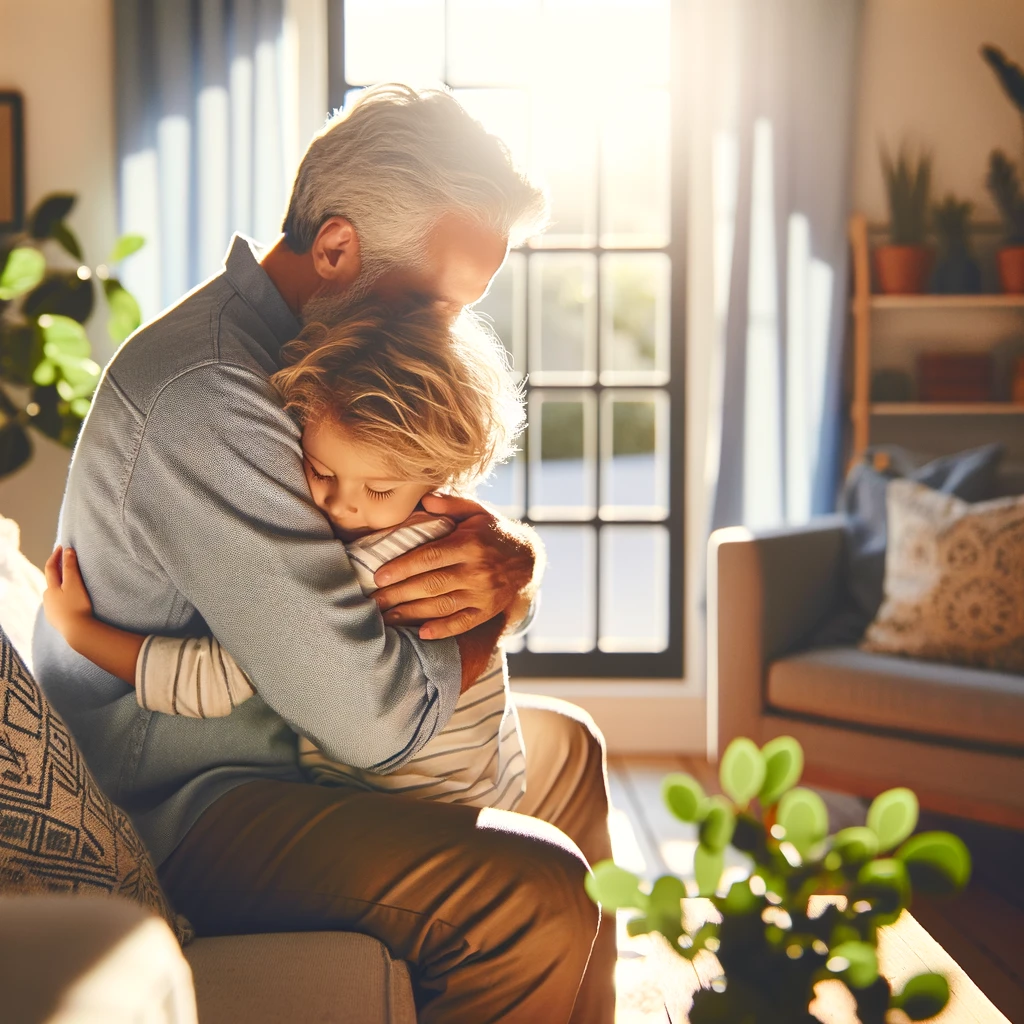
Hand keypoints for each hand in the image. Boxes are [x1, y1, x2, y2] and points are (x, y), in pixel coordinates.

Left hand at [43, 547, 94, 641]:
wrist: (77, 631)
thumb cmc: (77, 606)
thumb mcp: (75, 583)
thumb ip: (70, 566)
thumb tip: (67, 550)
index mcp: (51, 588)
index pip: (51, 567)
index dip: (56, 556)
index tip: (62, 546)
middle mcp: (47, 599)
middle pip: (52, 581)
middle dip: (58, 572)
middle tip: (68, 563)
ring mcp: (51, 611)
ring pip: (55, 595)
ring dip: (61, 587)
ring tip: (72, 585)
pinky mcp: (56, 620)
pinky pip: (59, 606)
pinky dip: (64, 600)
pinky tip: (71, 603)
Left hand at [373, 494, 540, 639]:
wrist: (527, 559)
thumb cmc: (492, 532)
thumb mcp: (476, 511)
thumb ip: (451, 503)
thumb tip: (425, 498)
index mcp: (470, 544)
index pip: (430, 557)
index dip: (403, 568)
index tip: (379, 576)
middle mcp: (477, 570)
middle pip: (431, 584)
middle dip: (398, 594)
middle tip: (372, 602)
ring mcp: (483, 593)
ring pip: (442, 606)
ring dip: (411, 614)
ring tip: (386, 618)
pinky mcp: (487, 611)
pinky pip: (463, 623)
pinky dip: (443, 630)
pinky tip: (422, 633)